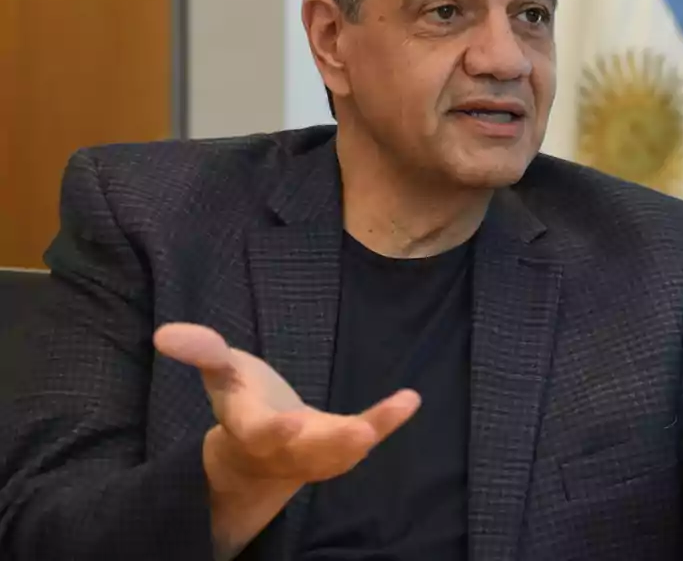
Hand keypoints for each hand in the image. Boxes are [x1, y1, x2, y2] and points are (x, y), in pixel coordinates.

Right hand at [154, 323, 419, 484]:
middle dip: (328, 445)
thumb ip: (202, 352)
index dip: (269, 429)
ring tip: (387, 419)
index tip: (285, 422)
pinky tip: (410, 400)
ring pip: (337, 454)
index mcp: (248, 426)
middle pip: (305, 452)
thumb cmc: (242, 402)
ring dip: (362, 440)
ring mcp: (314, 452)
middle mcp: (283, 447)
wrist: (257, 454)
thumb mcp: (221, 373)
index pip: (256, 432)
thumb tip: (165, 333)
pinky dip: (387, 422)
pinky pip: (365, 436)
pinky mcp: (340, 446)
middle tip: (358, 436)